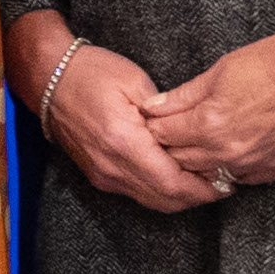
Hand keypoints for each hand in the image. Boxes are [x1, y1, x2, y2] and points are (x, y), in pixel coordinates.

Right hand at [9, 16, 216, 212]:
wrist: (49, 79)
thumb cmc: (91, 73)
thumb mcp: (135, 82)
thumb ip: (166, 114)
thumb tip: (192, 137)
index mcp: (124, 142)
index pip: (171, 181)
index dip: (202, 188)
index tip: (225, 182)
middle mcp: (112, 166)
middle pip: (164, 199)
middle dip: (196, 197)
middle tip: (222, 186)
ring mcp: (103, 174)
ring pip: (150, 201)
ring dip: (179, 197)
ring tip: (204, 183)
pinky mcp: (99, 175)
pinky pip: (136, 192)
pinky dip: (160, 191)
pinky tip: (176, 176)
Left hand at [137, 28, 274, 193]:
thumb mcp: (221, 70)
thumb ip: (184, 95)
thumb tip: (154, 107)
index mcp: (210, 126)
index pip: (163, 136)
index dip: (155, 126)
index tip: (153, 120)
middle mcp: (230, 153)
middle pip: (183, 161)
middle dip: (171, 147)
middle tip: (171, 133)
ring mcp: (257, 165)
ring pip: (213, 175)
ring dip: (202, 162)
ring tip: (200, 143)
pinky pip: (245, 179)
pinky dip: (233, 168)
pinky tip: (232, 152)